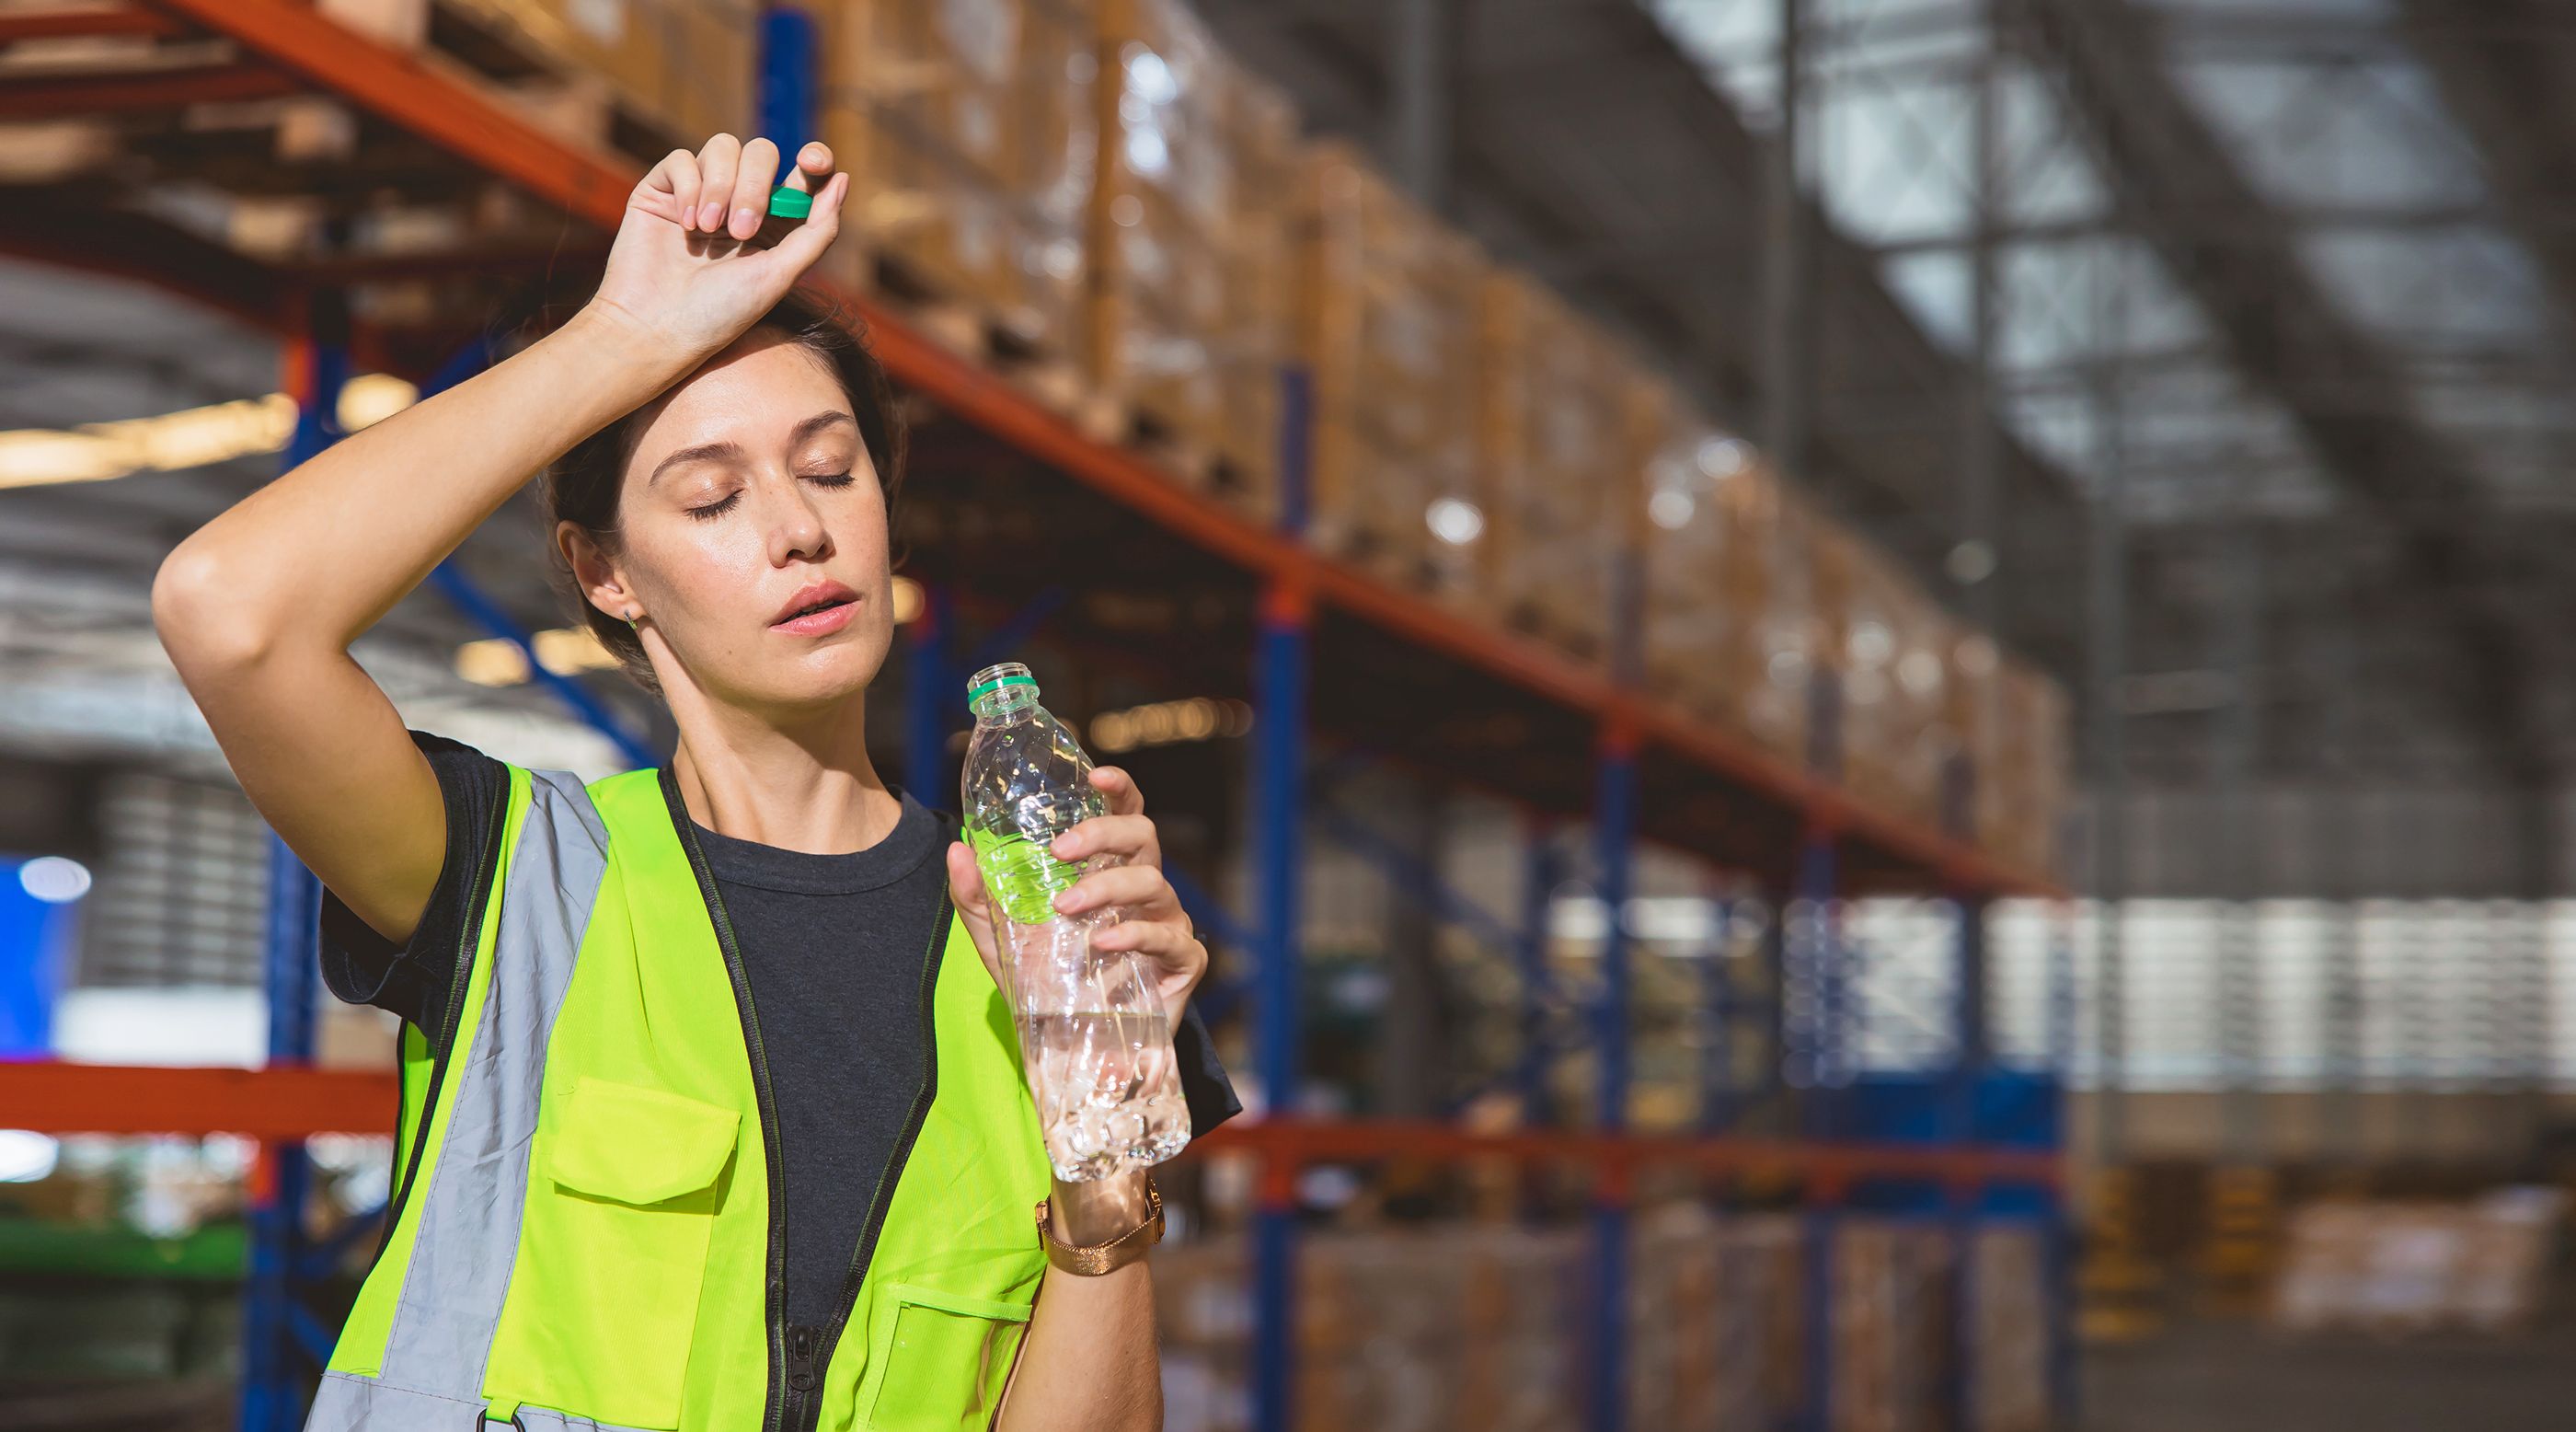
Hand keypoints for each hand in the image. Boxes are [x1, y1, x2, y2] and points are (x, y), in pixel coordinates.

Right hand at [585, 134, 849, 362]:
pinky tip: (684, 226)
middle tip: (741, 232)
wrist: (656, 328)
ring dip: (721, 186)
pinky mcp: (662, 189)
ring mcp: (700, 193)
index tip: (814, 163)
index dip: (815, 158)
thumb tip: (843, 180)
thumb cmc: (721, 312)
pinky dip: (689, 187)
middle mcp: (739, 202)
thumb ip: (817, 230)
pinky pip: (682, 158)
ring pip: (723, 147)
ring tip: (708, 230)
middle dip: (756, 186)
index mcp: (775, 223)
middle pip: (762, 153)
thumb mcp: (781, 274)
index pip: (803, 174)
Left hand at [943, 766, 1209, 1022]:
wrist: (1075, 1050)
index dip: (1119, 788)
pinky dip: (1136, 936)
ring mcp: (1168, 923)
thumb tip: (958, 849)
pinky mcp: (1183, 963)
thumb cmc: (1045, 984)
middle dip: (1102, 833)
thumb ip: (977, 896)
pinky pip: (1170, 937)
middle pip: (1143, 835)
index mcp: (1108, 870)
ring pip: (1154, 882)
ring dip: (1107, 887)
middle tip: (1060, 850)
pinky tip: (1102, 945)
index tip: (1095, 774)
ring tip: (1066, 907)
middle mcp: (1143, 889)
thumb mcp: (999, 940)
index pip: (1124, 814)